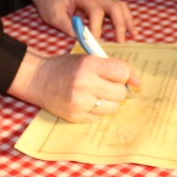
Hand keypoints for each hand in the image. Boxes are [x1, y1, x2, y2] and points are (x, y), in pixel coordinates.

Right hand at [8, 50, 139, 122]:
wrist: (39, 79)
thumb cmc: (66, 67)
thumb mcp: (88, 59)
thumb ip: (112, 67)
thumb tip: (137, 82)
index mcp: (89, 65)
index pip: (122, 72)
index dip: (128, 76)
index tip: (128, 79)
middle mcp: (84, 83)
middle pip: (120, 93)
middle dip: (117, 90)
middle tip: (107, 86)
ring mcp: (79, 102)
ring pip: (113, 107)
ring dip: (109, 102)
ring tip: (96, 95)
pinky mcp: (75, 116)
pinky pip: (99, 117)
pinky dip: (97, 111)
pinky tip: (86, 102)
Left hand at [29, 0, 137, 42]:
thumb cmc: (51, 3)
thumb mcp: (54, 16)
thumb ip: (68, 26)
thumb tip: (81, 39)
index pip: (95, 10)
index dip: (97, 27)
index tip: (95, 42)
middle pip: (114, 6)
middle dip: (119, 24)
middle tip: (121, 41)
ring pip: (119, 6)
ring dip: (127, 21)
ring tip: (133, 35)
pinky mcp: (102, 4)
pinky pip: (118, 9)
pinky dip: (125, 19)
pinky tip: (131, 30)